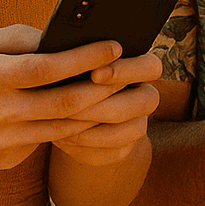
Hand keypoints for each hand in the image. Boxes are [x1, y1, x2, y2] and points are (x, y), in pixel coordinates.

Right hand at [0, 25, 134, 170]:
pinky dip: (72, 126)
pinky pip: (48, 140)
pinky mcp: (6, 160)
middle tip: (129, 70)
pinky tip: (91, 111)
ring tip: (120, 89)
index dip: (84, 58)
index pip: (45, 68)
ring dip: (96, 109)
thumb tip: (64, 36)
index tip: (113, 45)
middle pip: (63, 103)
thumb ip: (21, 37)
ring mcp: (1, 141)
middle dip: (104, 86)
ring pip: (63, 126)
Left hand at [52, 50, 162, 166]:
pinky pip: (115, 153)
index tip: (94, 74)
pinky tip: (62, 138)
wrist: (52, 105)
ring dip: (96, 129)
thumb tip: (65, 52)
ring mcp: (137, 123)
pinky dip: (87, 148)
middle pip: (149, 100)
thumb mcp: (66, 59)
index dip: (128, 71)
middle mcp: (144, 94)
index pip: (151, 66)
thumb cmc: (60, 72)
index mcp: (138, 67)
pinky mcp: (123, 148)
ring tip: (61, 123)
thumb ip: (74, 53)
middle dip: (107, 105)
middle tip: (70, 107)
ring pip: (135, 130)